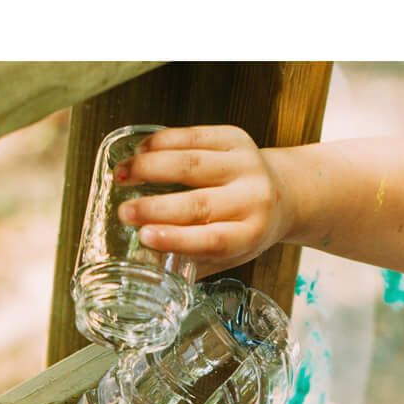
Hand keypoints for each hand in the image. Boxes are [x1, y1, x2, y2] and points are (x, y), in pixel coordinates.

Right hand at [113, 126, 290, 272]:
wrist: (282, 193)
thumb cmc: (246, 229)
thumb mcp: (228, 255)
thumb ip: (192, 261)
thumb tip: (146, 268)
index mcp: (250, 234)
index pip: (213, 239)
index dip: (177, 238)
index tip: (144, 237)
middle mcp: (252, 198)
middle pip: (199, 202)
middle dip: (156, 207)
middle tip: (125, 212)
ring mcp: (245, 164)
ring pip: (192, 163)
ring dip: (150, 168)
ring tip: (121, 175)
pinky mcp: (236, 138)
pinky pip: (195, 135)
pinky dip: (163, 142)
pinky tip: (141, 151)